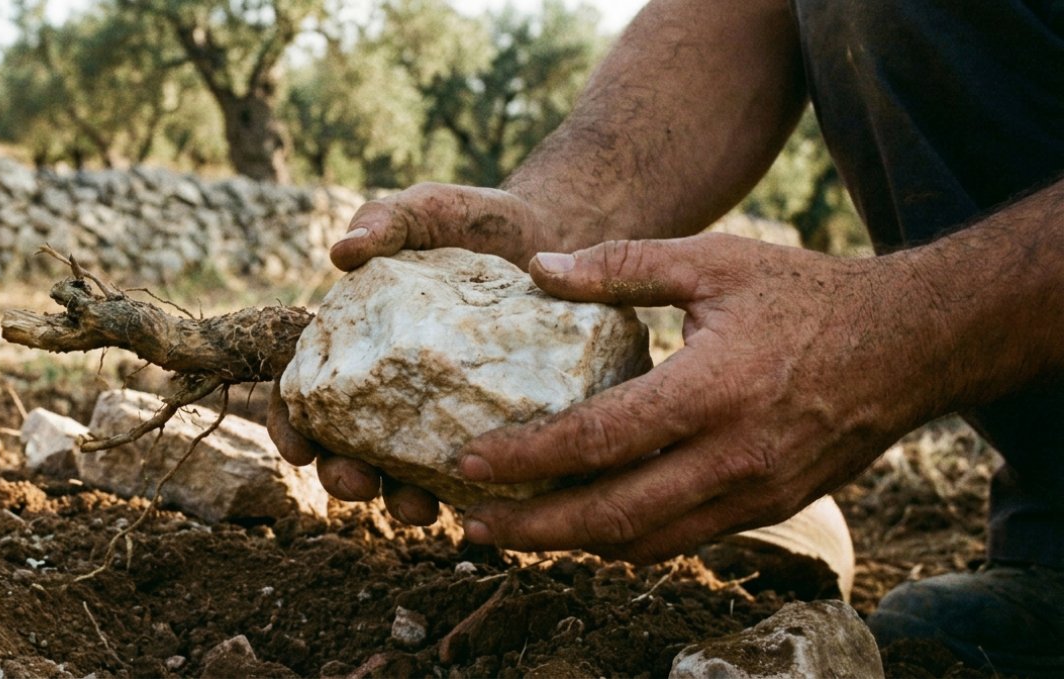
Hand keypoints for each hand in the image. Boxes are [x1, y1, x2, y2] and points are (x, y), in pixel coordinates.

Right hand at [270, 182, 558, 524]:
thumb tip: (342, 251)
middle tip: (357, 484)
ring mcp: (441, 416)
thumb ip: (385, 219)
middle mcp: (390, 392)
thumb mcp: (427, 210)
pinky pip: (479, 472)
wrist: (556, 233)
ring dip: (403, 503)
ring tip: (418, 508)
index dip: (289, 428)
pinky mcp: (496, 426)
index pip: (303, 396)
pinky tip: (483, 500)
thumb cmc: (474, 222)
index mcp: (355, 348)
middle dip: (343, 479)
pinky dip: (474, 494)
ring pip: (408, 478)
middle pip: (346, 452)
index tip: (298, 449)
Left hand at [458, 233, 950, 561]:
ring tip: (517, 533)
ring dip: (575, 545)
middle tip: (473, 527)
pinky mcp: (771, 509)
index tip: (469, 463)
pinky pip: (685, 539)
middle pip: (612, 516)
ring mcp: (755, 493)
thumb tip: (541, 268)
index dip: (525, 459)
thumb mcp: (715, 259)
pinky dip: (629, 541)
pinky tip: (589, 527)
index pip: (597, 440)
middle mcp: (732, 457)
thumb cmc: (807, 294)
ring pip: (648, 543)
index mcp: (711, 391)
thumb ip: (624, 264)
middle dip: (535, 528)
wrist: (913, 343)